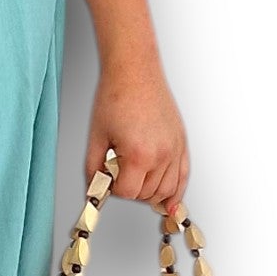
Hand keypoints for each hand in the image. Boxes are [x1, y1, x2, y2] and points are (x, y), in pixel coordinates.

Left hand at [85, 54, 188, 215]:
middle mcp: (162, 155)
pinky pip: (183, 177)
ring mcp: (175, 150)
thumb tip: (93, 191)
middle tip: (119, 173)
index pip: (128, 193)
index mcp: (139, 155)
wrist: (135, 73)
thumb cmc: (116, 97)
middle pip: (148, 195)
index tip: (108, 178)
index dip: (114, 189)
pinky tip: (170, 202)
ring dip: (150, 192)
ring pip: (167, 191)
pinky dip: (176, 192)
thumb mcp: (96, 137)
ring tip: (137, 179)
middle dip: (131, 189)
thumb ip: (93, 169)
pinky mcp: (181, 144)